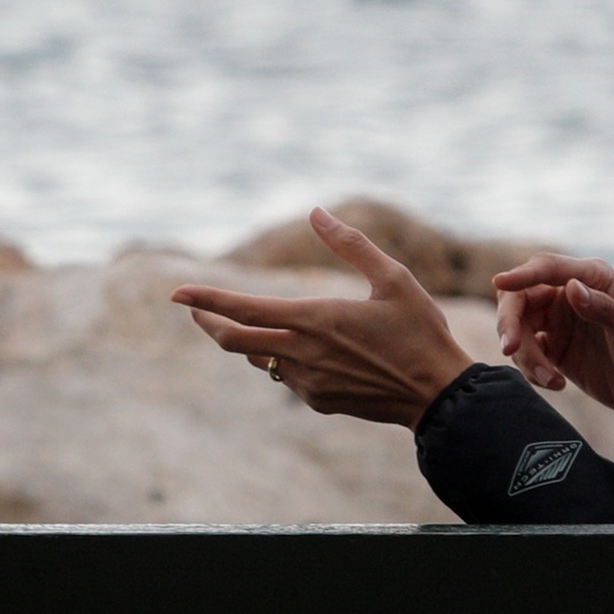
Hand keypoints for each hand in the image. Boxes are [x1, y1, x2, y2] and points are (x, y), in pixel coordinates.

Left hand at [170, 204, 475, 428]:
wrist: (436, 395)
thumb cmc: (420, 332)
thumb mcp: (393, 279)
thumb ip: (351, 245)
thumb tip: (317, 213)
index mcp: (314, 320)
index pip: (243, 309)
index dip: (206, 299)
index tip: (177, 292)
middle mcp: (302, 354)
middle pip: (233, 342)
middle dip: (209, 321)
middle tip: (195, 306)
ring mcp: (307, 382)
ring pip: (258, 359)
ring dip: (247, 340)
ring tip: (247, 321)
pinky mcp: (318, 400)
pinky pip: (285, 376)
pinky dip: (279, 358)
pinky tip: (299, 348)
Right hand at [488, 254, 613, 435]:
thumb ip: (603, 309)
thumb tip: (571, 288)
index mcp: (592, 278)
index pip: (547, 268)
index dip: (521, 275)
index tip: (501, 283)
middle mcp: (571, 294)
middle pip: (520, 297)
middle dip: (510, 322)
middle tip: (511, 348)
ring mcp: (559, 321)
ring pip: (518, 328)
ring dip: (525, 354)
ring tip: (550, 380)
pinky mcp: (553, 349)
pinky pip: (525, 353)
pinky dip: (531, 369)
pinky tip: (555, 384)